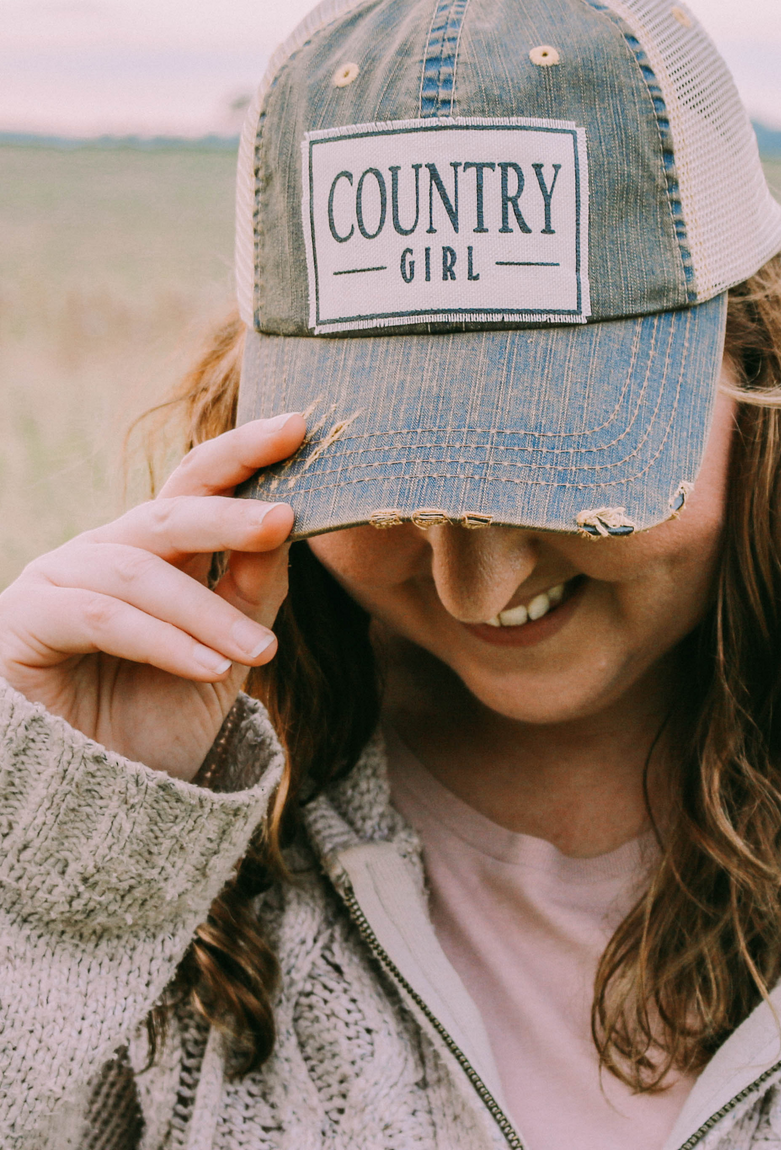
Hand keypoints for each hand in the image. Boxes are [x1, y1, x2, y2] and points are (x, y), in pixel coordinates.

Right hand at [0, 413, 305, 779]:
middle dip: (228, 514)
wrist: (96, 809)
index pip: (196, 485)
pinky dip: (162, 640)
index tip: (298, 427)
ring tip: (261, 653)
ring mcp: (57, 580)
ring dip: (206, 613)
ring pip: (141, 573)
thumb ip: (250, 593)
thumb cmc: (155, 727)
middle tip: (285, 519)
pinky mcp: (24, 620)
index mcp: (151, 551)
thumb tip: (287, 527)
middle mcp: (102, 553)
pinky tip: (209, 667)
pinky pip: (101, 617)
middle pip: (168, 513)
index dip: (242, 453)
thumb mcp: (223, 657)